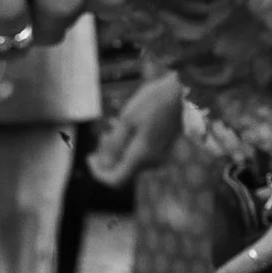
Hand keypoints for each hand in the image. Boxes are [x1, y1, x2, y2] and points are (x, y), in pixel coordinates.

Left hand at [92, 73, 184, 189]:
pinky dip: (128, 145)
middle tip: (101, 135)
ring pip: (130, 161)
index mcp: (141, 156)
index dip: (98, 173)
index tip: (89, 157)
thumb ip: (115, 145)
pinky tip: (124, 127)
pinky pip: (140, 154)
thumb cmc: (152, 102)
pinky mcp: (163, 149)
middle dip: (106, 156)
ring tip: (112, 127)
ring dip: (117, 148)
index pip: (115, 180)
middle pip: (121, 170)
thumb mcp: (126, 120)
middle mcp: (151, 162)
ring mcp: (159, 156)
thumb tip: (104, 163)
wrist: (182, 91)